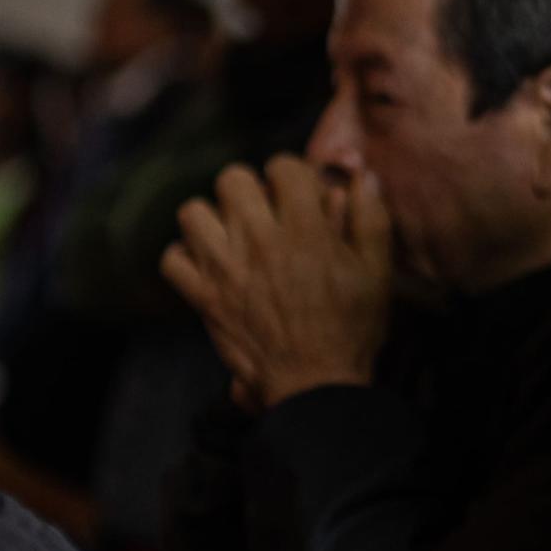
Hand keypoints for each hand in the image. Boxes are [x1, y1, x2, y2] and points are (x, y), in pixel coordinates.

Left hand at [160, 156, 393, 409]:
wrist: (315, 385)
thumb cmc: (351, 329)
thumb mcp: (378, 271)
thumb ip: (370, 217)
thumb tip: (358, 177)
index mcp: (303, 229)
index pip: (282, 166)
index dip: (293, 175)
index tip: (299, 195)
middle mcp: (258, 240)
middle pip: (231, 179)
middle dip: (250, 190)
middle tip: (265, 214)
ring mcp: (224, 269)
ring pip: (193, 212)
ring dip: (211, 218)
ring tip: (232, 235)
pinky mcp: (203, 297)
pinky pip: (172, 259)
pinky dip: (186, 258)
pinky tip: (209, 265)